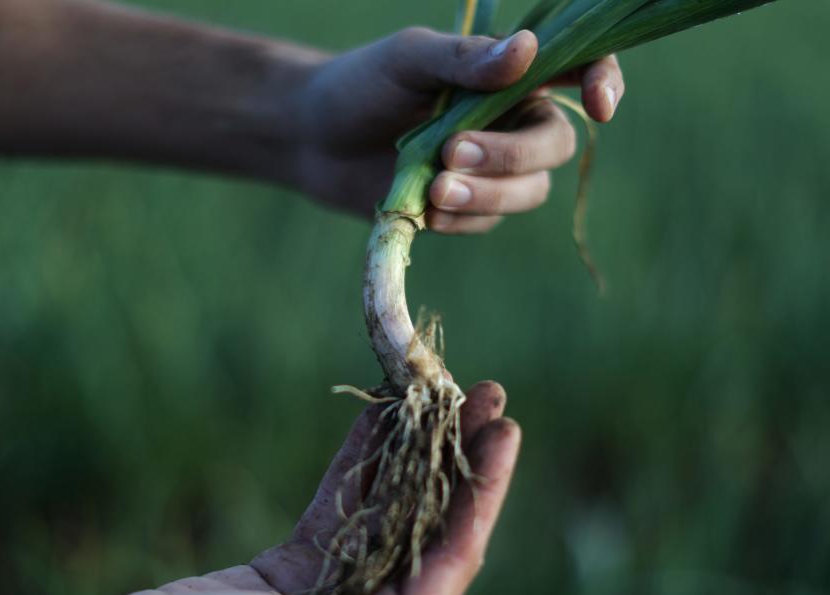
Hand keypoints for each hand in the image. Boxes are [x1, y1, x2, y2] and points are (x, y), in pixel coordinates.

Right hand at [61, 382, 519, 594]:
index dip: (485, 488)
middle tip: (483, 391)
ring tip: (436, 390)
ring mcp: (331, 589)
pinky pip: (337, 504)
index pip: (456, 554)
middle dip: (457, 456)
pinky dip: (355, 460)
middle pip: (429, 522)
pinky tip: (376, 415)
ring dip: (413, 450)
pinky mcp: (292, 569)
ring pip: (386, 506)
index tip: (505, 426)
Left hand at [294, 28, 623, 233]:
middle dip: (511, 155)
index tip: (600, 104)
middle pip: (554, 143)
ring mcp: (492, 169)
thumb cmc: (362, 85)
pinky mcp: (467, 210)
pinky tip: (423, 211)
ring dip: (487, 194)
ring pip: (528, 190)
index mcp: (509, 72)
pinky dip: (460, 219)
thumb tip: (527, 50)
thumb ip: (463, 59)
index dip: (604, 82)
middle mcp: (511, 120)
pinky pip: (486, 222)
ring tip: (434, 190)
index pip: (578, 68)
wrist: (313, 139)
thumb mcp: (407, 60)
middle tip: (452, 151)